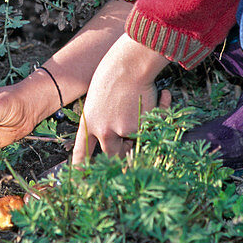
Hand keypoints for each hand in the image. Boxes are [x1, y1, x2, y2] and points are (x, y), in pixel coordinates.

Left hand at [70, 35, 171, 163]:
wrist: (130, 62)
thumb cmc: (114, 71)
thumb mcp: (99, 96)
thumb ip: (103, 116)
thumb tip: (119, 135)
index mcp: (88, 122)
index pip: (81, 152)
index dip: (81, 168)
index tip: (80, 180)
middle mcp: (103, 131)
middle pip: (112, 154)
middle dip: (124, 149)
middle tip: (132, 136)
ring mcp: (123, 131)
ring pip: (133, 143)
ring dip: (139, 134)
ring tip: (144, 106)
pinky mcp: (143, 127)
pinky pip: (153, 128)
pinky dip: (160, 111)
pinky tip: (162, 95)